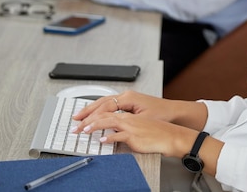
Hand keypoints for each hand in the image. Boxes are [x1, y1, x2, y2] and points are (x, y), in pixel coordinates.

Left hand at [73, 109, 198, 157]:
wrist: (170, 134)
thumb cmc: (156, 128)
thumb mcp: (137, 121)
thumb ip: (123, 121)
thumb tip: (110, 126)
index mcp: (128, 106)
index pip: (105, 106)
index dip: (91, 112)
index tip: (81, 118)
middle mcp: (128, 113)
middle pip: (103, 112)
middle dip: (87, 118)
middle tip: (76, 125)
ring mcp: (131, 123)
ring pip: (108, 121)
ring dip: (94, 126)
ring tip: (84, 130)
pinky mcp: (134, 134)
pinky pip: (119, 134)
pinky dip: (109, 137)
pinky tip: (102, 139)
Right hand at [74, 91, 173, 121]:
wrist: (174, 112)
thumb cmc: (162, 115)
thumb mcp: (142, 121)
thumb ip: (124, 124)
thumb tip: (108, 130)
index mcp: (128, 98)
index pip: (104, 107)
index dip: (92, 117)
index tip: (83, 125)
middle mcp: (126, 95)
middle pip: (101, 102)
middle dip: (87, 112)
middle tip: (75, 121)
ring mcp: (127, 97)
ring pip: (104, 102)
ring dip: (91, 109)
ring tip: (79, 116)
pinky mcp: (129, 102)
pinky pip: (109, 104)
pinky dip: (99, 109)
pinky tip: (94, 114)